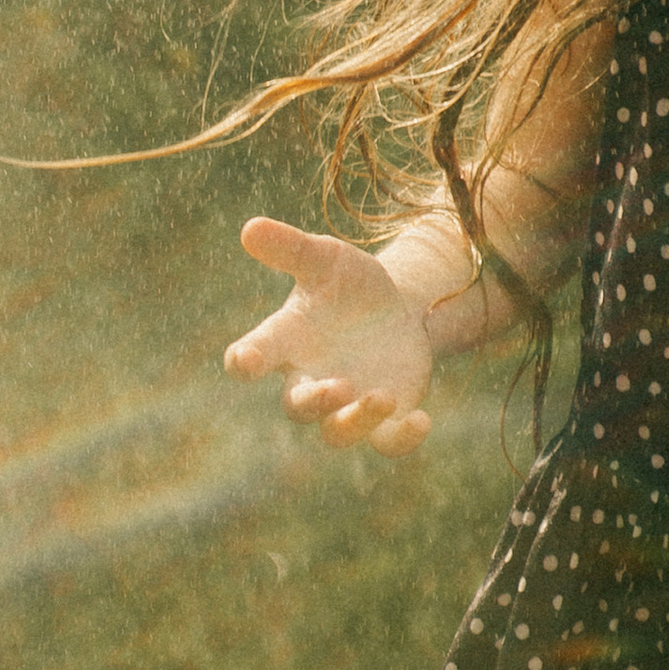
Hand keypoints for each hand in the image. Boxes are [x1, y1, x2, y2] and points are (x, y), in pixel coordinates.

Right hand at [222, 217, 434, 455]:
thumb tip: (249, 227)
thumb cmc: (346, 284)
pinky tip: (423, 420)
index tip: (246, 362)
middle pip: (298, 407)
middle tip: (339, 385)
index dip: (245, 362)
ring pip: (338, 433)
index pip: (253, 356)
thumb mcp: (324, 258)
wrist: (394, 308)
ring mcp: (347, 403)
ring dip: (355, 421)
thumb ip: (290, 248)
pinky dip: (402, 438)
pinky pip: (387, 442)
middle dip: (315, 401)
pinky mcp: (385, 416)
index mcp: (288, 342)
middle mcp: (311, 380)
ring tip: (381, 396)